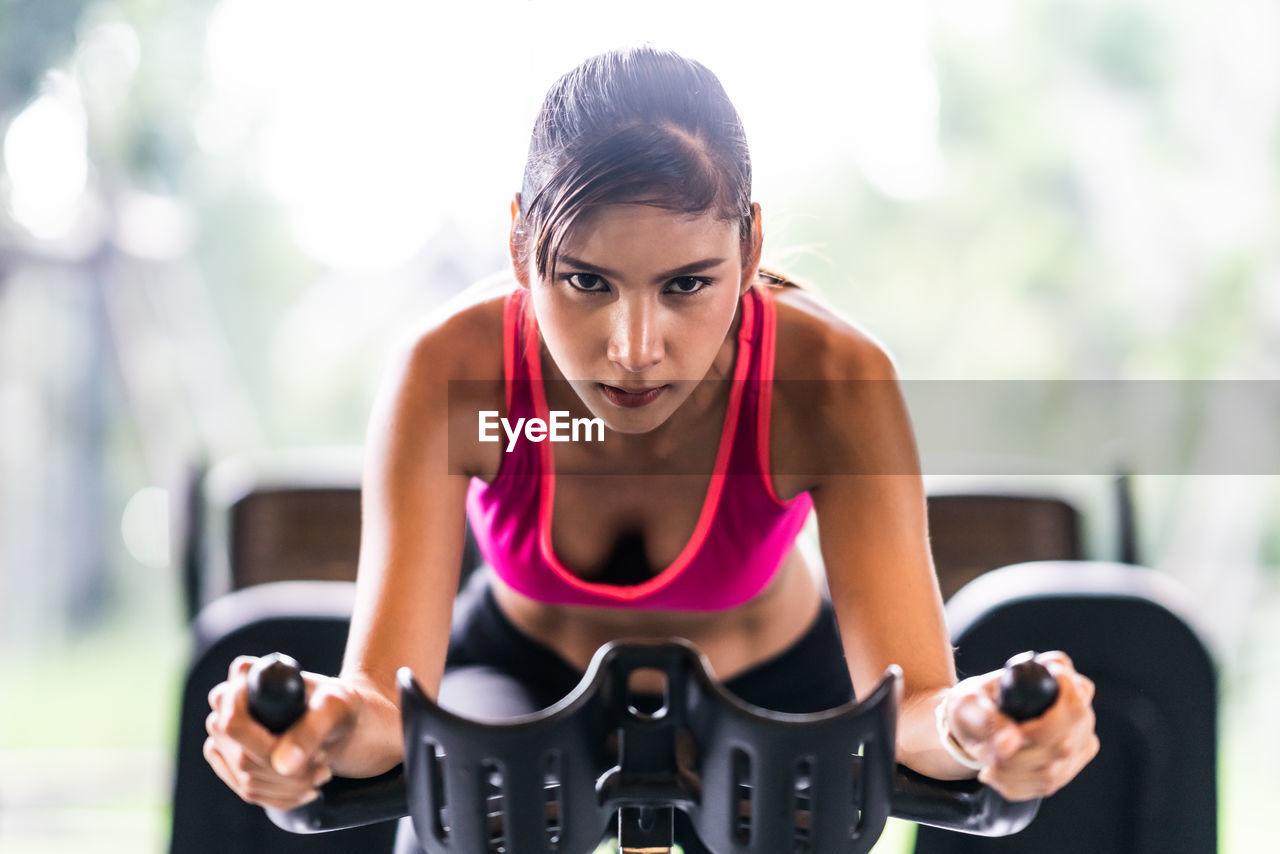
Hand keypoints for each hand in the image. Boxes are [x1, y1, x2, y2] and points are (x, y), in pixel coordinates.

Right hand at [204, 655, 361, 809]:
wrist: (342, 721)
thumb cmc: (337, 704)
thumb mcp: (335, 708)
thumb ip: (311, 731)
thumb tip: (283, 765)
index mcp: (247, 676)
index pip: (232, 722)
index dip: (266, 745)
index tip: (315, 751)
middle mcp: (226, 705)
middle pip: (242, 758)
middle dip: (289, 768)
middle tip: (324, 759)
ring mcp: (225, 736)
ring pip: (246, 780)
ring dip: (291, 784)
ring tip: (322, 769)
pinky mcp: (231, 762)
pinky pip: (248, 792)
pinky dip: (283, 796)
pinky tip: (307, 788)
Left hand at [939, 651, 1098, 800]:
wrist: (973, 721)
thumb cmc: (974, 702)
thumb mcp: (970, 704)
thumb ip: (989, 721)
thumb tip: (1010, 744)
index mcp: (1056, 674)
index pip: (1075, 695)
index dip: (1047, 720)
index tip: (1014, 731)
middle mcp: (1077, 705)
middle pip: (1064, 742)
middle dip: (1019, 755)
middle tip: (989, 754)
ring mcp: (1079, 736)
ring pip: (1055, 769)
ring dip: (1013, 773)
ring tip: (987, 765)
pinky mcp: (1071, 763)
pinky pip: (1047, 784)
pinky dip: (1015, 785)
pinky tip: (995, 776)